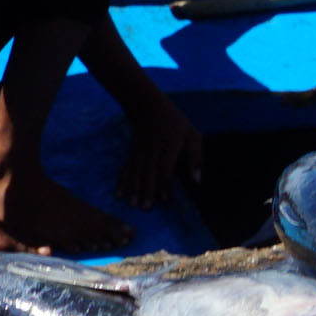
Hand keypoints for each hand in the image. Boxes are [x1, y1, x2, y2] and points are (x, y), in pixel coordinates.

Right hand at [117, 89, 201, 210]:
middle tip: (145, 208)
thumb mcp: (192, 135)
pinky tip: (119, 193)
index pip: (166, 164)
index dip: (164, 182)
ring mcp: (140, 149)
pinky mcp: (131, 151)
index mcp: (171, 143)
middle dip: (146, 189)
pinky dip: (122, 181)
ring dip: (133, 188)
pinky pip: (126, 167)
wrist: (149, 107)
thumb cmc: (176, 125)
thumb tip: (197, 181)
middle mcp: (153, 147)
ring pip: (136, 170)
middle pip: (148, 170)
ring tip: (132, 204)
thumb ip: (196, 158)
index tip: (163, 199)